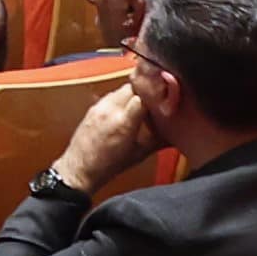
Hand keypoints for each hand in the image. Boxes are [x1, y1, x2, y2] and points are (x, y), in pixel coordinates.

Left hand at [49, 82, 157, 198]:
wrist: (80, 168)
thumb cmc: (109, 165)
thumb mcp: (140, 154)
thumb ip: (158, 140)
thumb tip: (176, 133)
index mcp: (124, 122)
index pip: (143, 95)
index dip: (156, 95)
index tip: (165, 99)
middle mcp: (110, 111)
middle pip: (132, 87)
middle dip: (146, 91)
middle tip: (157, 100)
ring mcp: (99, 107)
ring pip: (121, 89)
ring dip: (134, 93)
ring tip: (144, 105)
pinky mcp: (92, 107)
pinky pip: (110, 95)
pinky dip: (121, 98)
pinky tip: (127, 109)